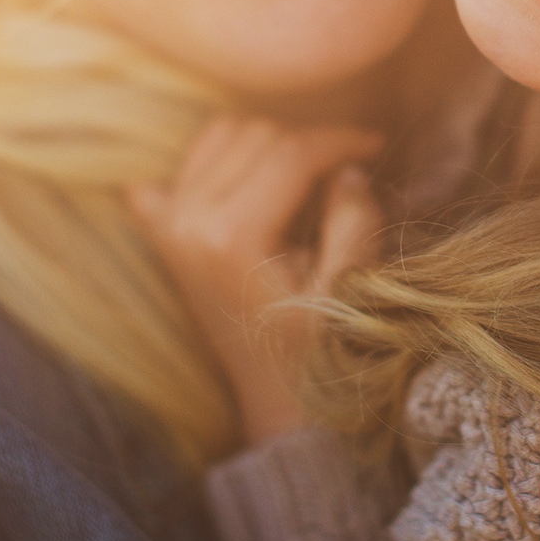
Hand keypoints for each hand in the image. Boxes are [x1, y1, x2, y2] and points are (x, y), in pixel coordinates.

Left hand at [131, 115, 385, 447]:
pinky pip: (179, 167)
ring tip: (306, 170)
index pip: (292, 153)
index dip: (340, 139)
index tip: (375, 143)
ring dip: (268, 142)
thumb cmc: (321, 355)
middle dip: (308, 142)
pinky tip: (245, 176)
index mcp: (232, 236)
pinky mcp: (164, 236)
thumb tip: (348, 169)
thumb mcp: (348, 289)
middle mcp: (188, 222)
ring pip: (220, 136)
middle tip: (346, 167)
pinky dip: (212, 161)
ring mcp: (169, 227)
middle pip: (256, 135)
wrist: (278, 405)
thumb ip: (353, 220)